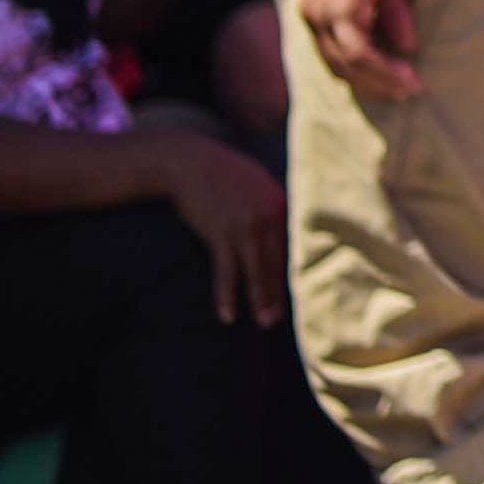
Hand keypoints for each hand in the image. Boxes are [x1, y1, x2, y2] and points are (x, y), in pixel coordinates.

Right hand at [153, 135, 291, 323]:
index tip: (295, 294)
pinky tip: (227, 314)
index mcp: (279, 204)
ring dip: (260, 299)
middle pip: (276, 261)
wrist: (188, 161)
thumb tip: (279, 231)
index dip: (289, 272)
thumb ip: (270, 206)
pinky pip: (226, 271)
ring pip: (256, 270)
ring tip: (265, 322)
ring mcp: (245, 225)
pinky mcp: (220, 233)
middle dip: (278, 292)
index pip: (289, 245)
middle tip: (279, 318)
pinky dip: (227, 294)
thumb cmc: (220, 175)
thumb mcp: (254, 185)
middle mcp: (268, 215)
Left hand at [292, 0, 420, 97]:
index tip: (395, 84)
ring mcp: (322, 13)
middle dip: (375, 84)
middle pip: (340, 67)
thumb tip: (407, 46)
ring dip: (381, 79)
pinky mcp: (338, 6)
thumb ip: (390, 15)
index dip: (366, 75)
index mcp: (317, 12)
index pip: (337, 56)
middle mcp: (312, 17)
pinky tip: (404, 70)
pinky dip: (381, 64)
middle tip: (406, 93)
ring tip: (410, 86)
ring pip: (349, 63)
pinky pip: (358, 49)